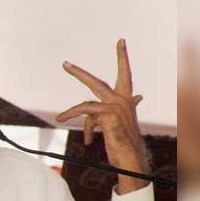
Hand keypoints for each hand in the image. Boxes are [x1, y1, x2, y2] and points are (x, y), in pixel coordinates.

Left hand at [56, 39, 147, 193]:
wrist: (132, 159)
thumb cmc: (126, 141)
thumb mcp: (125, 121)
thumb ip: (129, 106)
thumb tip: (139, 96)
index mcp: (127, 99)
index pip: (125, 74)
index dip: (122, 57)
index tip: (120, 41)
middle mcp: (122, 100)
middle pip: (96, 82)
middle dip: (78, 73)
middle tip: (64, 64)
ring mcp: (115, 107)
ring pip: (85, 105)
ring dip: (70, 113)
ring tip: (59, 119)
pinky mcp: (108, 116)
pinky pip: (84, 116)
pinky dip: (78, 124)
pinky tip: (83, 138)